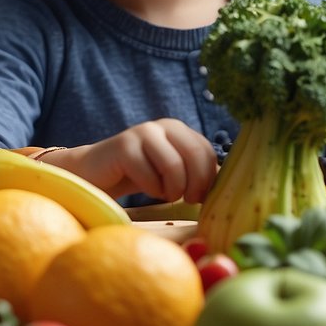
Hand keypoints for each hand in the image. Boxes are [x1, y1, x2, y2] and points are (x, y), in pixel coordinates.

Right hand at [55, 119, 216, 204]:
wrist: (97, 172)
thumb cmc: (140, 175)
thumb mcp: (172, 171)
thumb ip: (195, 171)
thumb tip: (228, 181)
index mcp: (178, 129)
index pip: (207, 152)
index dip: (208, 179)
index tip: (200, 197)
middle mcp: (162, 125)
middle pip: (194, 156)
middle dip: (194, 185)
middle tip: (186, 200)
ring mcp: (142, 133)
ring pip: (174, 167)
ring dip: (172, 190)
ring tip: (164, 194)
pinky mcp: (123, 147)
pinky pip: (150, 176)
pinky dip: (152, 190)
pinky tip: (145, 188)